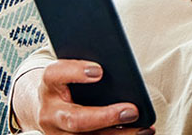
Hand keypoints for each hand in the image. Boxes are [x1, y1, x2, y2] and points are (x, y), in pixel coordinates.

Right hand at [17, 59, 154, 134]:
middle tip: (132, 110)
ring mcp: (58, 133)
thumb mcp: (72, 69)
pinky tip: (140, 132)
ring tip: (145, 127)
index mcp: (49, 84)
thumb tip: (122, 64)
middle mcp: (50, 112)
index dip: (75, 72)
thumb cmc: (68, 81)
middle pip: (74, 119)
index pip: (55, 74)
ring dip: (120, 134)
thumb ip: (89, 66)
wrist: (47, 105)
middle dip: (105, 117)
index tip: (100, 71)